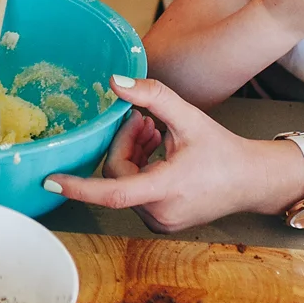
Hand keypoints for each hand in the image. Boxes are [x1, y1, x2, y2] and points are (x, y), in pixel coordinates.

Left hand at [42, 75, 303, 231]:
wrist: (252, 180)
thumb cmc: (222, 150)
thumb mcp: (188, 116)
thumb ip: (151, 95)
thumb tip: (113, 81)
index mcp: (165, 188)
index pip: (112, 192)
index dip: (79, 186)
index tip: (51, 180)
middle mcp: (160, 211)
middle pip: (117, 174)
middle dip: (124, 143)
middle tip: (143, 120)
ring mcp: (162, 220)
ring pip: (125, 183)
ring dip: (132, 154)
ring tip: (154, 130)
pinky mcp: (164, 221)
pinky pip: (136, 192)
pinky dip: (140, 168)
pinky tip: (157, 148)